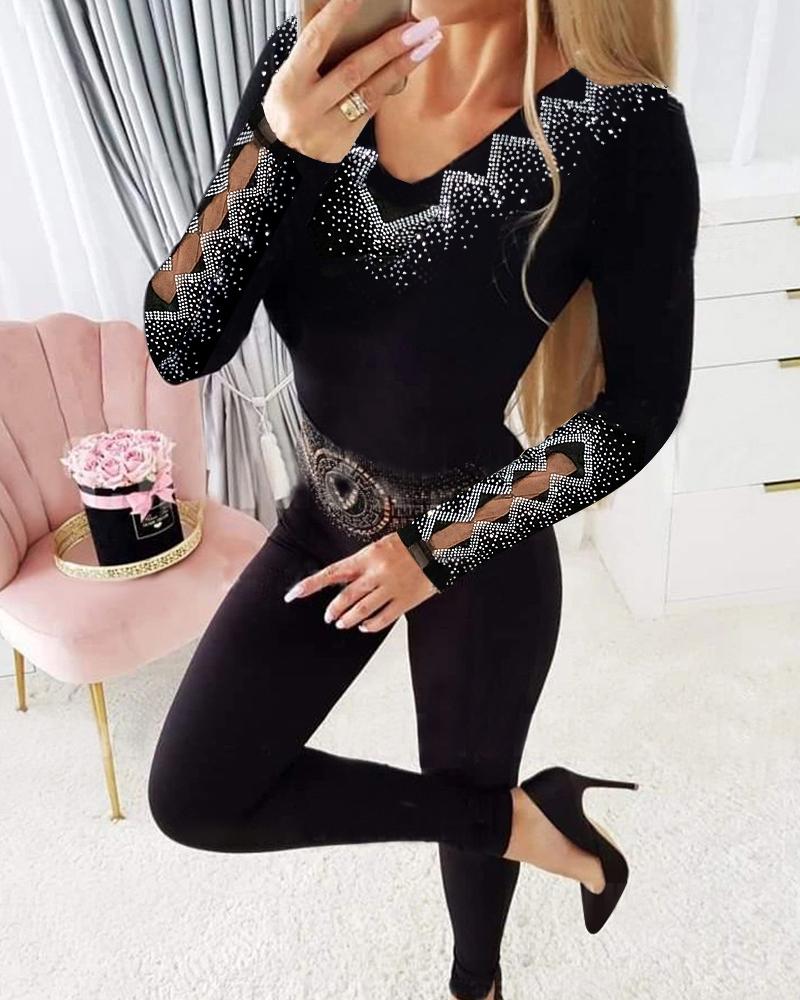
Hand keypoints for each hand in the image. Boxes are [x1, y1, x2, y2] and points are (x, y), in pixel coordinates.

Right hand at [263, 0, 442, 162]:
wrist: (286, 156)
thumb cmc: (290, 105)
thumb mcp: (289, 78)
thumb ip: (314, 56)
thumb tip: (349, 21)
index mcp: (290, 82)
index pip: (315, 42)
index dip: (337, 17)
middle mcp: (308, 106)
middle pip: (354, 71)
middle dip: (389, 46)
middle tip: (419, 26)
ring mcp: (327, 127)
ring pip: (370, 92)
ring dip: (403, 65)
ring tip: (428, 43)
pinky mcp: (344, 141)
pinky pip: (372, 108)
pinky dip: (392, 84)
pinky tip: (411, 64)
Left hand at [283, 530, 439, 630]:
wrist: (439, 546)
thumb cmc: (408, 544)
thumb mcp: (380, 546)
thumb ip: (361, 563)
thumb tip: (340, 578)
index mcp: (367, 556)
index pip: (331, 573)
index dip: (310, 585)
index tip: (292, 594)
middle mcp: (377, 573)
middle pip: (346, 598)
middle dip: (333, 611)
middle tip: (329, 617)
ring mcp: (391, 588)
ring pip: (362, 611)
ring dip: (348, 620)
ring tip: (342, 624)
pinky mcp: (405, 601)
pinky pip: (382, 619)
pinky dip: (370, 626)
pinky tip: (364, 626)